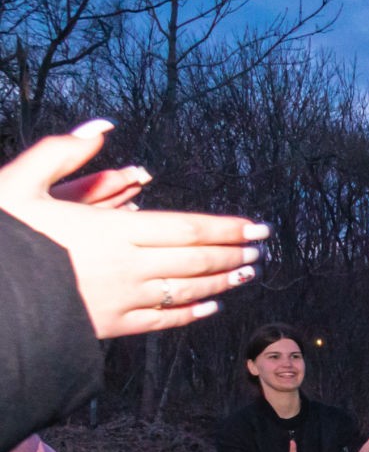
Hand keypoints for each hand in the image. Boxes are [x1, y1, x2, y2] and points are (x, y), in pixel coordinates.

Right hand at [0, 119, 267, 338]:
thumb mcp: (20, 183)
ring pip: (187, 291)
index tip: (258, 228)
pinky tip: (210, 307)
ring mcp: (124, 300)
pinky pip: (163, 321)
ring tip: (247, 273)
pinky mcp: (112, 326)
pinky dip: (191, 313)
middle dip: (233, 254)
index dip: (228, 228)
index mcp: (114, 230)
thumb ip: (62, 152)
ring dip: (222, 282)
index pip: (188, 228)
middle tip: (260, 250)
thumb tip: (101, 125)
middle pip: (196, 260)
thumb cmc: (3, 237)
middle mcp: (129, 267)